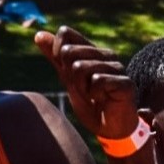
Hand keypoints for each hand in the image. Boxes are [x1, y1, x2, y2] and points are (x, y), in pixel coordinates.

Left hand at [34, 26, 137, 141]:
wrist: (110, 129)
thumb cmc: (91, 104)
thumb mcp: (68, 80)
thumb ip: (55, 58)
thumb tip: (38, 34)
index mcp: (92, 50)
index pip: (65, 34)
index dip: (57, 53)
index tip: (66, 72)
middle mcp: (106, 55)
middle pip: (69, 52)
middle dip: (70, 76)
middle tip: (84, 90)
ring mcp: (117, 67)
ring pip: (80, 67)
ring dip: (82, 88)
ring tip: (94, 96)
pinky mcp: (125, 82)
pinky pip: (97, 81)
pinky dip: (95, 95)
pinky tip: (104, 99)